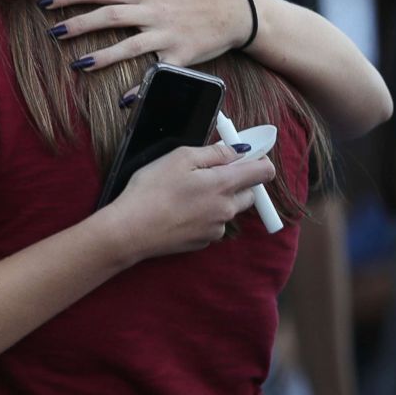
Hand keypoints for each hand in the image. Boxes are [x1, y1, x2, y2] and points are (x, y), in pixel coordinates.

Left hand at [41, 0, 250, 67]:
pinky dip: (143, 87)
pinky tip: (124, 99)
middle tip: (52, 32)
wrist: (233, 8)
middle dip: (78, 24)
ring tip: (78, 64)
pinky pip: (157, 72)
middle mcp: (153, 11)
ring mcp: (166, 35)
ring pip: (130, 46)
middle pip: (110, 15)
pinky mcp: (180, 56)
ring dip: (103, 56)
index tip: (46, 2)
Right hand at [106, 143, 274, 263]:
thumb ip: (214, 153)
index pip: (264, 172)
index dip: (258, 160)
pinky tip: (179, 212)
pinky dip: (203, 216)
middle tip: (207, 174)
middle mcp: (226, 210)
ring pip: (228, 210)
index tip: (243, 156)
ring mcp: (215, 229)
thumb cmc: (151, 190)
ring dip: (217, 200)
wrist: (131, 230)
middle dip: (235, 182)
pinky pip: (212, 225)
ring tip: (185, 195)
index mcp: (224, 185)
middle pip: (249, 193)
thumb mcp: (179, 158)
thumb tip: (236, 151)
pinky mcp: (203, 243)